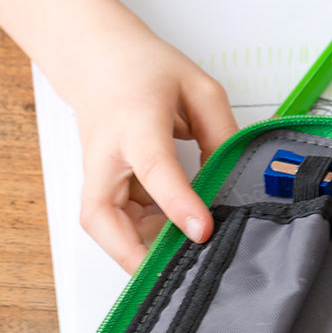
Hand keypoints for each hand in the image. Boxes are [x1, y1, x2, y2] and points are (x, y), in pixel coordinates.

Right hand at [70, 37, 238, 273]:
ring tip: (182, 253)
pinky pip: (116, 223)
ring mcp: (98, 174)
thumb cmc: (144, 70)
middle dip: (131, 253)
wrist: (96, 57)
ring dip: (138, 248)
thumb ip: (221, 134)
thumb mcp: (199, 89)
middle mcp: (107, 155)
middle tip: (174, 275)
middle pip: (101, 215)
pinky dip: (140, 237)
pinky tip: (171, 235)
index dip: (178, 204)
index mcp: (136, 123)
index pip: (155, 169)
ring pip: (105, 227)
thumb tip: (234, 180)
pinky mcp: (101, 187)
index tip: (202, 231)